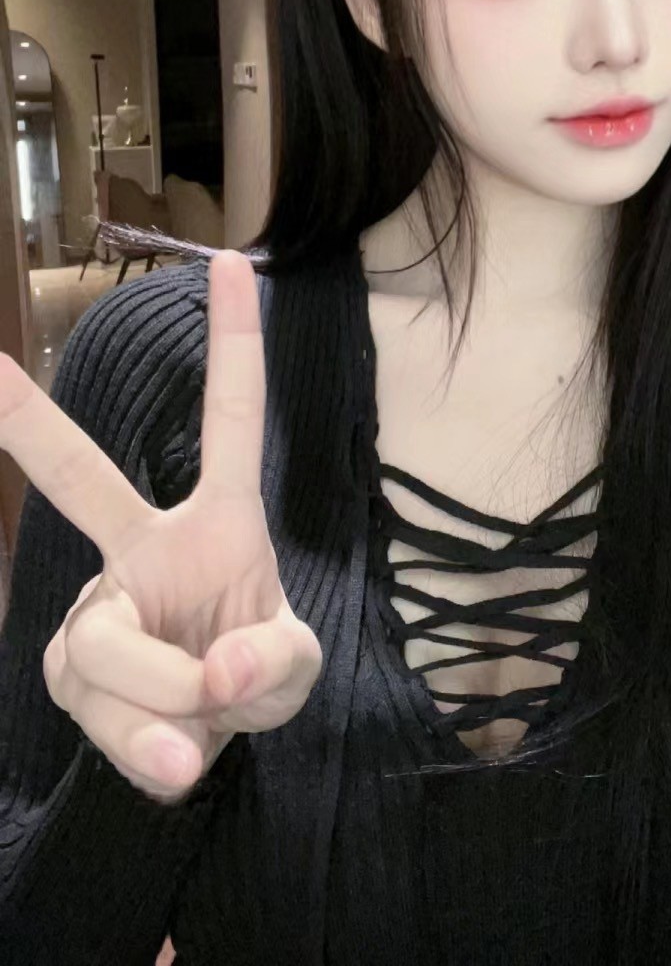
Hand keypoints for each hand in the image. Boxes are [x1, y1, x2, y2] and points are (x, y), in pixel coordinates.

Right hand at [0, 250, 322, 802]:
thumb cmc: (253, 672)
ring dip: (166, 698)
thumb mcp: (294, 671)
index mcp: (216, 522)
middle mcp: (140, 547)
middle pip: (80, 480)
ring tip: (200, 720)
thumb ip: (275, 665)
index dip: (235, 347)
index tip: (235, 264)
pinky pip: (104, 711)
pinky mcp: (67, 670)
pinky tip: (171, 755)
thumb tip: (213, 673)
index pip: (229, 424)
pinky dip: (148, 745)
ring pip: (106, 646)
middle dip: (28, 424)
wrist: (205, 737)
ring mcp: (94, 607)